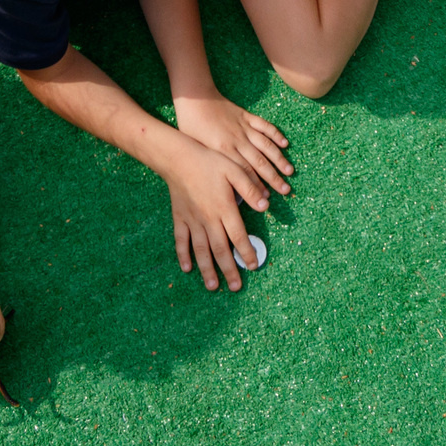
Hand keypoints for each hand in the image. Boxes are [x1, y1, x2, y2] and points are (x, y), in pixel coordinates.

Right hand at [167, 140, 269, 292]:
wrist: (179, 158)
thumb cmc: (209, 162)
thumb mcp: (234, 169)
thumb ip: (250, 188)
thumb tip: (266, 205)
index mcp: (224, 208)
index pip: (238, 236)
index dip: (246, 252)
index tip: (253, 266)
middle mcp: (208, 219)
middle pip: (220, 250)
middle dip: (229, 270)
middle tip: (236, 287)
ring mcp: (192, 221)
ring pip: (201, 250)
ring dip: (207, 270)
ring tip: (213, 286)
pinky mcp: (179, 218)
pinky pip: (181, 241)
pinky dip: (183, 255)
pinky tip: (187, 268)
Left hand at [175, 94, 293, 195]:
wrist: (195, 99)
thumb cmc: (191, 126)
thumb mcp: (197, 148)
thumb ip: (212, 164)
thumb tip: (222, 183)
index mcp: (223, 150)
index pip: (244, 172)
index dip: (256, 186)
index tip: (265, 198)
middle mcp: (237, 140)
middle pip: (259, 162)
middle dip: (273, 178)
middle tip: (285, 190)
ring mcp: (243, 127)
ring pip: (265, 146)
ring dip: (279, 159)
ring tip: (289, 171)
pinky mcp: (246, 116)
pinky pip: (264, 125)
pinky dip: (276, 134)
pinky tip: (285, 144)